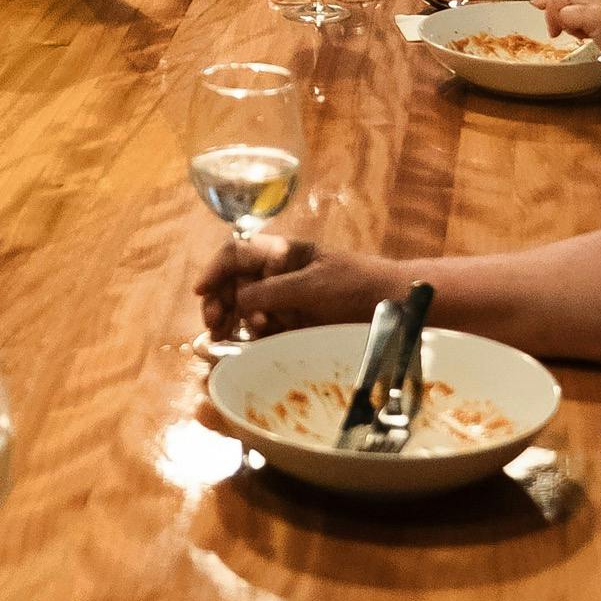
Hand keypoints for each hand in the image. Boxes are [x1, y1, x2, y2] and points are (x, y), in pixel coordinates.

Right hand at [193, 235, 403, 342]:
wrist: (398, 311)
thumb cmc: (358, 286)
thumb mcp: (314, 283)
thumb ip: (273, 290)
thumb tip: (238, 301)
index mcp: (281, 255)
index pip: (237, 254)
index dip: (215, 269)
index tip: (201, 290)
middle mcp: (277, 277)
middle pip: (234, 283)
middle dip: (218, 300)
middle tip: (213, 323)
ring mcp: (284, 303)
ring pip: (243, 309)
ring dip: (230, 321)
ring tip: (223, 337)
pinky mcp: (293, 329)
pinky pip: (262, 332)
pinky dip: (248, 338)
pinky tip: (242, 346)